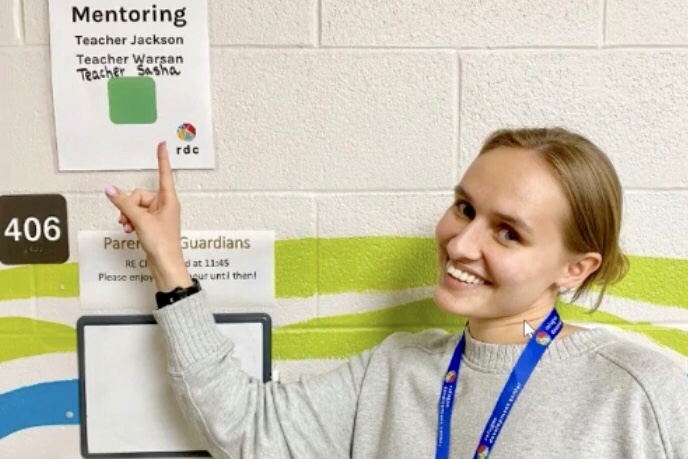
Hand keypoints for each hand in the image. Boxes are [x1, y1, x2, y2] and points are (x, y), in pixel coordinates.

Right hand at [105, 142, 191, 290]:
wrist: (165, 265)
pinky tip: (128, 230)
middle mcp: (165, 205)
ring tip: (128, 227)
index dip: (162, 159)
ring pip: (136, 206)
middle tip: (128, 220)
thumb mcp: (140, 220)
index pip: (164, 174)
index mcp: (169, 200)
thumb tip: (110, 190)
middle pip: (140, 194)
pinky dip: (131, 221)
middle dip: (129, 205)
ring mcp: (159, 215)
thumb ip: (124, 204)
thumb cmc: (162, 244)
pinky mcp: (153, 224)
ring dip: (128, 215)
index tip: (162, 144)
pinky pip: (137, 215)